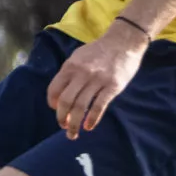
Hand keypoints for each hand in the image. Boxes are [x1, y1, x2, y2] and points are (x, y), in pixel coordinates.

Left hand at [46, 24, 148, 138]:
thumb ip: (68, 73)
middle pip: (66, 101)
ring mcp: (97, 80)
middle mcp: (82, 74)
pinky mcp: (112, 87)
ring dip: (74, 123)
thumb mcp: (78, 57)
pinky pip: (98, 107)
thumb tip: (58, 96)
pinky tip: (88, 126)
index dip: (53, 103)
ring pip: (81, 107)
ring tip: (73, 133)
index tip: (56, 110)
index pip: (54, 89)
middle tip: (63, 126)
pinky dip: (92, 120)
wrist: (123, 42)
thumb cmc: (99, 51)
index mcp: (70, 66)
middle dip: (62, 117)